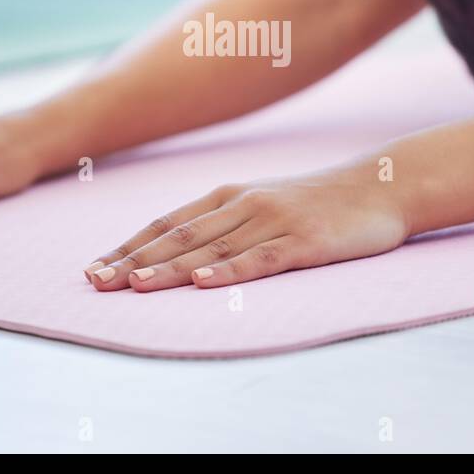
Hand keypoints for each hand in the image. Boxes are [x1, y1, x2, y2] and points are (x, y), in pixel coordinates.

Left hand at [84, 167, 409, 291]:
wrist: (380, 187)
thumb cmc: (318, 202)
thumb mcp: (264, 204)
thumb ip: (225, 223)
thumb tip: (179, 251)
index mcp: (229, 196)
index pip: (166, 223)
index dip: (128, 245)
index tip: (92, 267)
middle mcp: (243, 204)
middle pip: (178, 236)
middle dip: (132, 260)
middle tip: (95, 282)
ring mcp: (273, 221)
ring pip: (210, 248)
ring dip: (168, 268)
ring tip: (133, 285)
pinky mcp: (303, 242)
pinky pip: (260, 259)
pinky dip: (228, 271)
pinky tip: (203, 282)